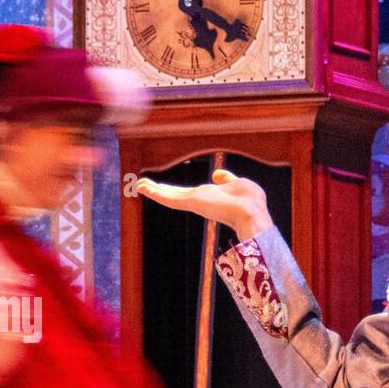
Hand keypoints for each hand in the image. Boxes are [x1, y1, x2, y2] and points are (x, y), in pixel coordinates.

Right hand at [135, 168, 271, 240]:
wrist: (250, 212)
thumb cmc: (249, 201)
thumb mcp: (237, 184)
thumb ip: (226, 180)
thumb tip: (216, 175)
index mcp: (209, 198)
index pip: (188, 194)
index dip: (175, 190)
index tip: (163, 188)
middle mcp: (199, 201)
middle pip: (174, 194)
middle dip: (158, 190)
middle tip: (141, 186)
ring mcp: (193, 202)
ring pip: (168, 195)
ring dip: (153, 190)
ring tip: (138, 185)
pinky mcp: (190, 202)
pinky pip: (168, 197)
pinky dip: (155, 192)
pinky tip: (142, 188)